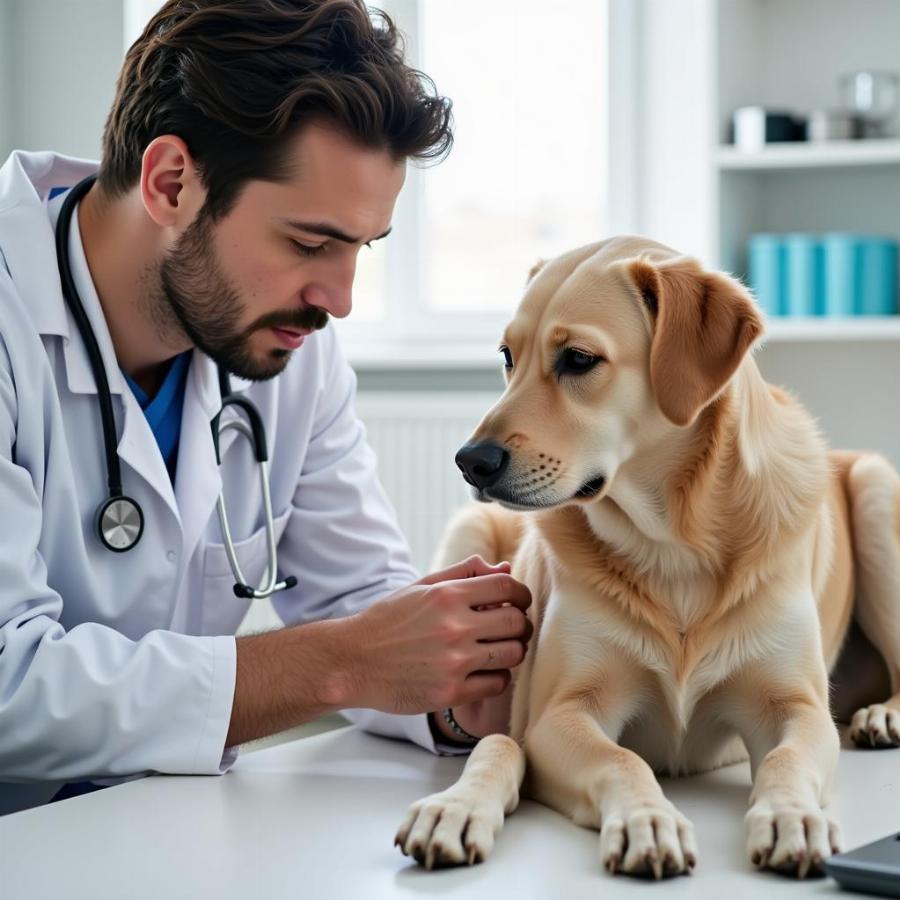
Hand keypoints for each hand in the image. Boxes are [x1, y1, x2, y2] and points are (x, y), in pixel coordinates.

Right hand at [344, 556, 531, 714]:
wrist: (352, 661)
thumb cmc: (388, 621)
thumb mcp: (420, 587)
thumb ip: (464, 574)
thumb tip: (505, 570)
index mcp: (447, 595)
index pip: (507, 587)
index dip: (521, 594)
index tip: (518, 602)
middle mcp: (453, 627)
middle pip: (516, 622)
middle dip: (519, 624)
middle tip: (510, 630)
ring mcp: (454, 662)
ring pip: (513, 654)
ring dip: (511, 652)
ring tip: (496, 650)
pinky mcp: (450, 692)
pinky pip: (498, 684)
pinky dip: (497, 678)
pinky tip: (483, 672)